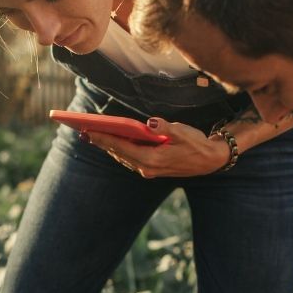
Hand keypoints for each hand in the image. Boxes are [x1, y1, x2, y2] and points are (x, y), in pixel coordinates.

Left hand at [83, 118, 234, 177]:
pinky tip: (112, 142)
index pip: (122, 147)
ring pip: (123, 157)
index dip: (104, 139)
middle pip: (118, 153)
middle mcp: (147, 167)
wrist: (210, 160)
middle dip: (101, 142)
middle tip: (83, 131)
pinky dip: (119, 150)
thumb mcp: (183, 132)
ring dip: (108, 147)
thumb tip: (150, 123)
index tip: (88, 131)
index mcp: (153, 159)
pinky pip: (130, 158)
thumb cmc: (196, 144)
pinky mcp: (152, 168)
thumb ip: (165, 127)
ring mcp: (149, 170)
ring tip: (92, 136)